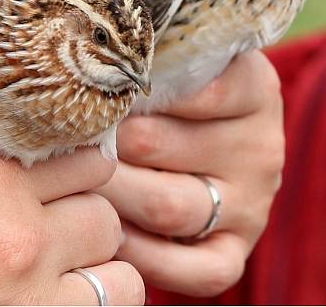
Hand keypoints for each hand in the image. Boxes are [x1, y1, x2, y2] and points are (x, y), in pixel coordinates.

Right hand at [0, 136, 144, 304]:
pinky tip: (71, 295)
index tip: (69, 175)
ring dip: (98, 261)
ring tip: (72, 264)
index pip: (87, 159)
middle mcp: (18, 238)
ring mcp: (27, 295)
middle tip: (61, 222)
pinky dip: (98, 301)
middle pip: (103, 209)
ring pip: (117, 264)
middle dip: (86, 213)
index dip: (80, 167)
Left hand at [95, 50, 284, 296]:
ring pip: (167, 207)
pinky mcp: (235, 253)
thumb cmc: (179, 92)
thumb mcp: (182, 58)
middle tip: (62, 137)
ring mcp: (253, 205)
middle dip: (101, 143)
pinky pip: (193, 271)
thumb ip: (154, 54)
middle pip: (159, 147)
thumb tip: (88, 58)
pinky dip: (142, 255)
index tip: (94, 89)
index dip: (131, 91)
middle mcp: (262, 149)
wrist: (216, 144)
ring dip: (110, 194)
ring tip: (76, 179)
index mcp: (256, 90)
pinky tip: (111, 233)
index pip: (194, 87)